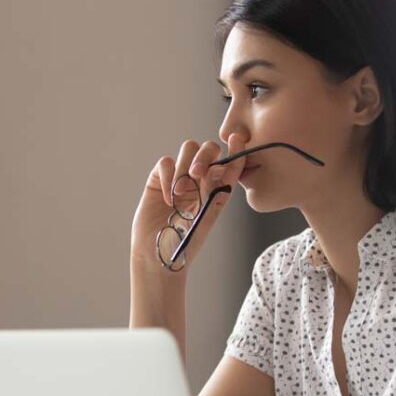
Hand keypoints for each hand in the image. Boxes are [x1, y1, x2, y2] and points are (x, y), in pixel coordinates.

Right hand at [130, 134, 246, 275]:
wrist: (158, 255)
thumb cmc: (186, 243)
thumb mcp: (207, 218)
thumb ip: (214, 193)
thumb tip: (218, 168)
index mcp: (217, 188)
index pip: (230, 163)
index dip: (235, 149)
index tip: (237, 140)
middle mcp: (200, 180)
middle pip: (208, 148)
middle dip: (205, 156)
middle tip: (197, 174)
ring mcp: (179, 177)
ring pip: (188, 149)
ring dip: (186, 166)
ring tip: (180, 192)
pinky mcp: (158, 179)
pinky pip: (166, 162)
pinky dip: (167, 176)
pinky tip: (167, 198)